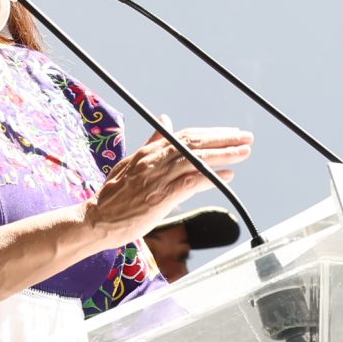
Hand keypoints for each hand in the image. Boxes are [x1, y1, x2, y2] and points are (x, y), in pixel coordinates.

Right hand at [87, 123, 253, 244]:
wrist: (96, 220)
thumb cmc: (114, 195)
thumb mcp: (132, 162)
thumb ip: (153, 142)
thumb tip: (166, 121)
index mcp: (149, 152)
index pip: (186, 135)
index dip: (211, 133)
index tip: (231, 132)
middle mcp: (155, 160)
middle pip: (196, 142)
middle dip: (224, 139)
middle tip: (246, 138)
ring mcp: (158, 177)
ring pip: (196, 159)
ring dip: (223, 155)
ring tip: (244, 152)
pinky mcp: (160, 196)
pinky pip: (191, 182)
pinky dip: (211, 177)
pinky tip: (228, 176)